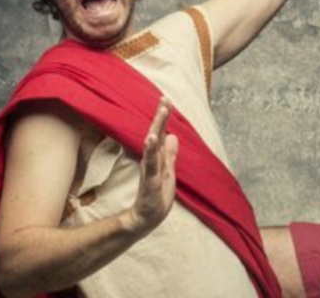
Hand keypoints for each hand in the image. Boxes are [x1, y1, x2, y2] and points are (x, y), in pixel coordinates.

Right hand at [127, 97, 178, 235]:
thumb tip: (174, 136)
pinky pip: (150, 166)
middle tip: (165, 99)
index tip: (166, 99)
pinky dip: (151, 152)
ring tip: (160, 114)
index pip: (160, 134)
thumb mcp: (167, 172)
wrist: (146, 220)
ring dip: (156, 130)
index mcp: (157, 158)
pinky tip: (151, 139)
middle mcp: (152, 162)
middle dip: (160, 118)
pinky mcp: (150, 184)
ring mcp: (150, 172)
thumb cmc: (155, 197)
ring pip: (153, 148)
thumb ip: (170, 155)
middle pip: (156, 136)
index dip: (163, 118)